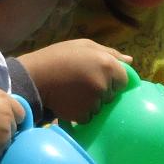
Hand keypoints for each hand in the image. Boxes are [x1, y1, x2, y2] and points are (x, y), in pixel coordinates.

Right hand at [0, 86, 25, 159]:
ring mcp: (5, 131)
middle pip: (14, 125)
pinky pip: (0, 150)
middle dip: (5, 129)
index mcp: (1, 97)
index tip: (2, 122)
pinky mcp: (0, 147)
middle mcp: (7, 112)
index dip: (11, 117)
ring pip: (8, 139)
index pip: (20, 111)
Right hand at [15, 39, 131, 123]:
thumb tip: (130, 61)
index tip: (98, 76)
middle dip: (101, 91)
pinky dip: (80, 113)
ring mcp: (94, 102)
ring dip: (91, 103)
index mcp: (108, 65)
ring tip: (73, 92)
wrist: (33, 77)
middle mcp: (104, 84)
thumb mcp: (83, 46)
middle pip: (111, 95)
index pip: (124, 80)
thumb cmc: (58, 57)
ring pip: (100, 107)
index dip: (112, 79)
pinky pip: (88, 117)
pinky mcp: (82, 115)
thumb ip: (109, 52)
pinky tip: (69, 102)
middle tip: (82, 83)